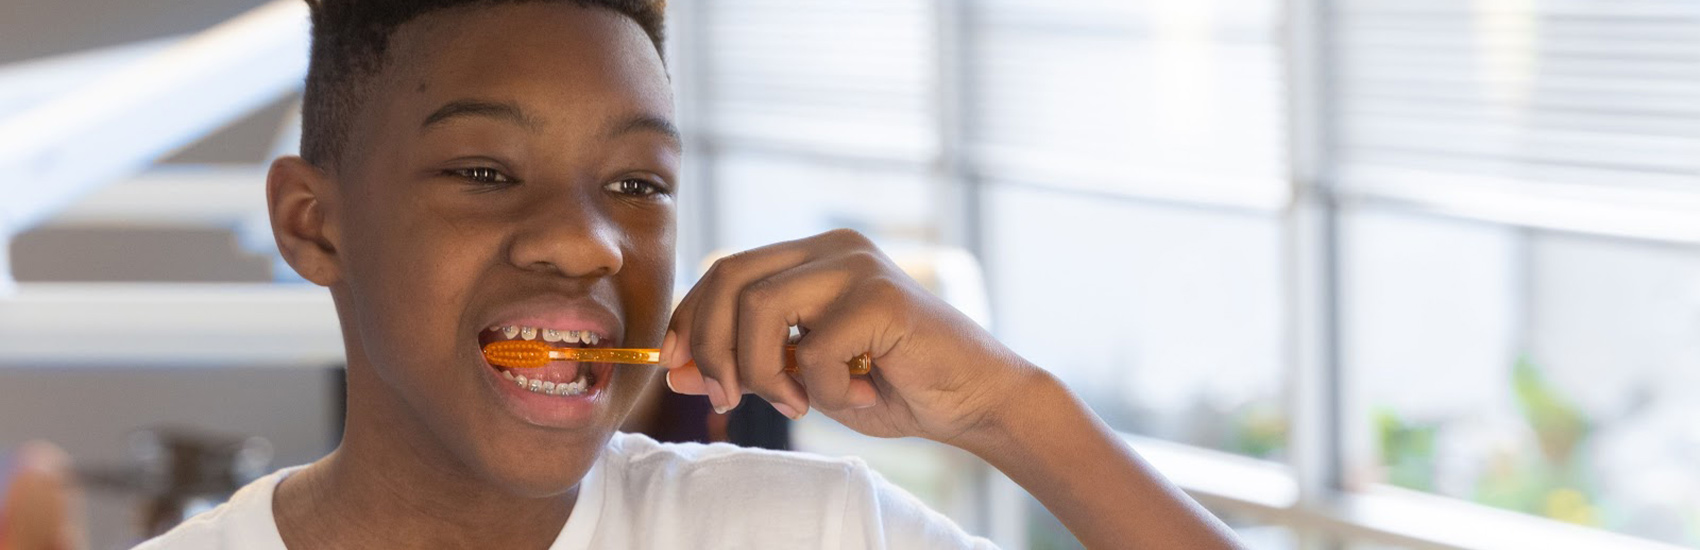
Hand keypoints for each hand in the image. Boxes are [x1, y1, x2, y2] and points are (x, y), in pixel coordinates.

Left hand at [660, 229, 1036, 447]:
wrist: (976, 401)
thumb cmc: (893, 387)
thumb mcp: (803, 379)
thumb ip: (748, 366)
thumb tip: (677, 372)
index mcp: (813, 255)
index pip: (725, 270)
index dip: (689, 319)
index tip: (677, 369)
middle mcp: (834, 246)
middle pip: (729, 276)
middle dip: (710, 345)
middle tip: (724, 398)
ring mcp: (859, 265)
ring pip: (759, 308)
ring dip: (762, 372)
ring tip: (797, 402)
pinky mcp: (882, 297)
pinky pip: (814, 350)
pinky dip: (823, 391)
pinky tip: (860, 396)